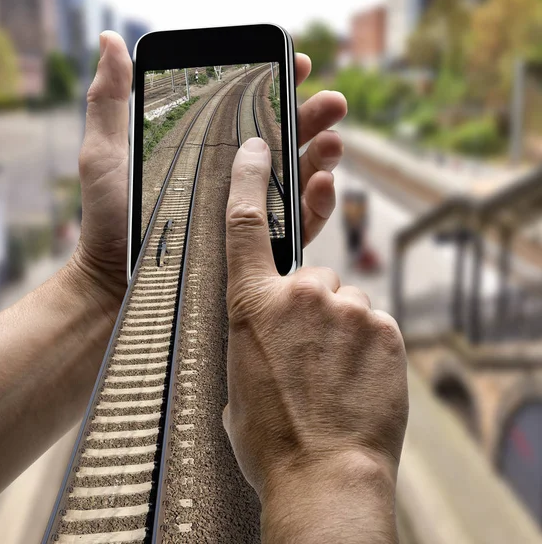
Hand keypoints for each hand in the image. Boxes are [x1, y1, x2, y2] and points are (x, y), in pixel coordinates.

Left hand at [73, 33, 345, 304]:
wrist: (114, 278)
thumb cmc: (108, 218)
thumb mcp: (106, 152)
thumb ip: (111, 99)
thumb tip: (112, 40)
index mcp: (208, 149)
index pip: (250, 111)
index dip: (277, 84)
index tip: (296, 62)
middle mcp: (234, 176)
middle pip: (284, 140)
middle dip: (312, 116)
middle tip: (332, 102)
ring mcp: (250, 210)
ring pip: (299, 177)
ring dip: (323, 155)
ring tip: (332, 140)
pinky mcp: (260, 245)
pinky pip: (299, 223)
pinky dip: (317, 202)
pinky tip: (320, 183)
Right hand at [223, 139, 407, 541]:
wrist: (324, 475)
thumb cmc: (270, 437)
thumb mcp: (238, 380)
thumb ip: (251, 339)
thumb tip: (264, 334)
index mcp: (251, 305)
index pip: (243, 223)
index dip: (249, 179)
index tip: (258, 147)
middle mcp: (299, 294)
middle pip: (310, 276)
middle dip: (309, 306)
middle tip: (306, 352)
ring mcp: (347, 308)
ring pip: (344, 301)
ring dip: (339, 328)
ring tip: (332, 373)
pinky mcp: (384, 327)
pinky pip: (372, 323)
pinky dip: (365, 345)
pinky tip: (355, 379)